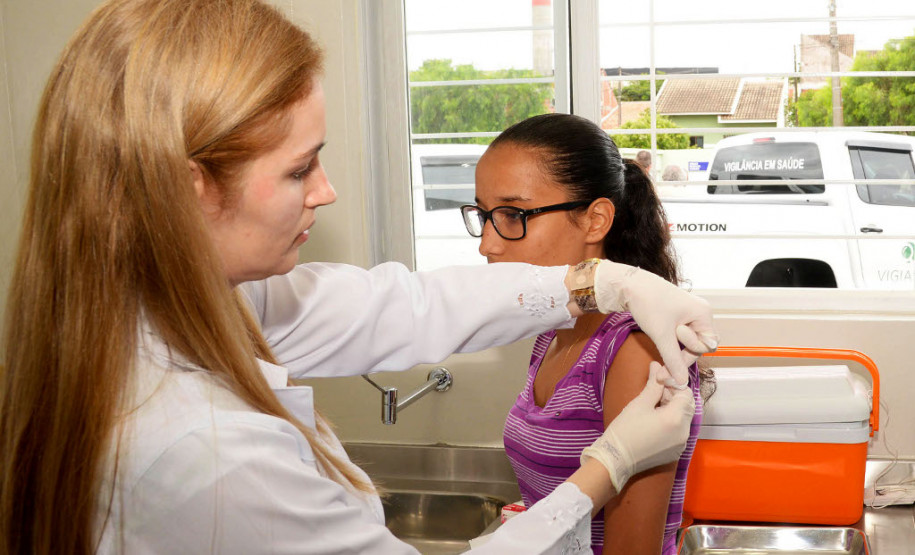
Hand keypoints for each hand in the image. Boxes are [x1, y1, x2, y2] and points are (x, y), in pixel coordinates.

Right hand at [580, 362, 694, 492]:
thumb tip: (657, 365)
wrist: (615, 460)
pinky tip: (654, 423)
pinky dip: (671, 423)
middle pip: (687, 406)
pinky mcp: (676, 452)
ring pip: (684, 419)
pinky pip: (679, 432)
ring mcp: (681, 444)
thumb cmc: (625, 430)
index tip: (658, 384)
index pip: (686, 393)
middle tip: (654, 394)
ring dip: (673, 409)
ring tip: (653, 409)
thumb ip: (653, 384)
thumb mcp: (639, 404)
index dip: (674, 385)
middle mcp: (684, 432)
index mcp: (676, 418)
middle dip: (674, 396)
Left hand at [593, 261, 717, 384]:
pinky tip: (660, 348)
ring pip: (688, 343)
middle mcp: (701, 313)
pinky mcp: (679, 315)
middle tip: (662, 370)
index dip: (689, 356)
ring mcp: (690, 314)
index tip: (669, 361)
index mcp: (704, 314)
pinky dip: (671, 344)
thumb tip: (683, 382)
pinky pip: (681, 336)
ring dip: (674, 352)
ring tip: (659, 359)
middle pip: (698, 346)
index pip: (706, 346)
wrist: (629, 285)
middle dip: (680, 357)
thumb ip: (674, 360)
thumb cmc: (648, 304)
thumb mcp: (662, 335)